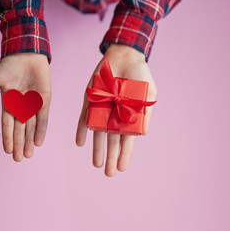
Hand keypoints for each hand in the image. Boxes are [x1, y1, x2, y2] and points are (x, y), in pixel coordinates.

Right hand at [0, 53, 50, 161]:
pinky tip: (39, 142)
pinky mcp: (45, 101)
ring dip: (30, 141)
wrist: (27, 54)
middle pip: (20, 130)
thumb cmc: (9, 66)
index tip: (8, 152)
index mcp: (9, 104)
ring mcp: (34, 105)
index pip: (8, 125)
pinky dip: (41, 130)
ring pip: (32, 127)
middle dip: (19, 144)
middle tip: (19, 159)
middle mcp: (21, 107)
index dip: (8, 138)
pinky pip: (43, 118)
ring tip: (28, 154)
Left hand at [76, 44, 156, 176]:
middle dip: (110, 157)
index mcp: (128, 118)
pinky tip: (81, 142)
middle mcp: (114, 117)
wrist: (124, 57)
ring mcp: (101, 110)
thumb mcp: (148, 94)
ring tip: (96, 164)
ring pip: (97, 134)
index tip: (122, 168)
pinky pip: (84, 118)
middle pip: (111, 141)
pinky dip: (81, 130)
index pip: (126, 141)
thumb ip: (146, 113)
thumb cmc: (140, 76)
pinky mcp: (90, 101)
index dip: (124, 155)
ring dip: (96, 149)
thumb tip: (143, 134)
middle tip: (108, 173)